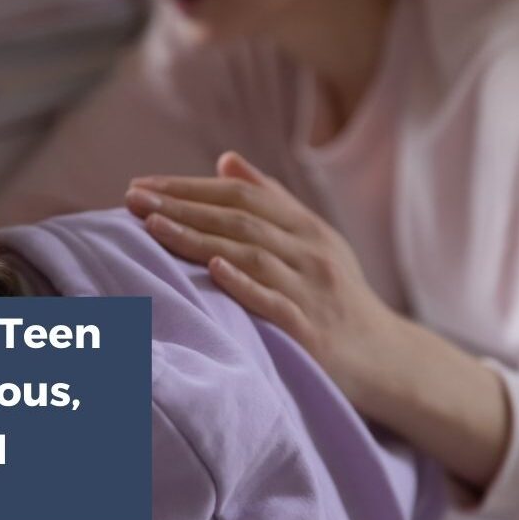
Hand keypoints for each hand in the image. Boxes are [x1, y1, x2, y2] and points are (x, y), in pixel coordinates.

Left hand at [125, 151, 406, 406]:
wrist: (386, 358)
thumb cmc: (339, 297)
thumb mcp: (315, 240)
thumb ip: (272, 200)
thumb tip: (226, 161)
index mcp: (308, 228)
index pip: (242, 196)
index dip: (191, 187)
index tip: (144, 185)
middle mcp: (310, 252)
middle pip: (239, 220)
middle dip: (181, 206)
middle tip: (132, 199)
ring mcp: (312, 291)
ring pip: (250, 255)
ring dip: (199, 238)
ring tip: (154, 227)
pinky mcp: (312, 331)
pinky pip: (275, 303)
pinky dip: (245, 286)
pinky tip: (214, 270)